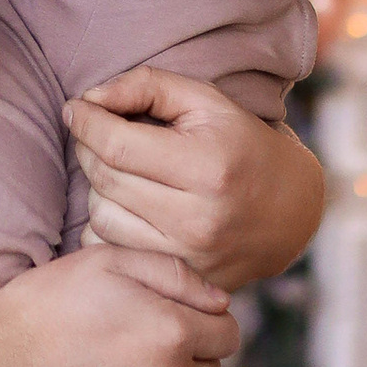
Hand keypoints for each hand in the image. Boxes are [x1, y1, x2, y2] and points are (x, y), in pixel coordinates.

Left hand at [67, 66, 324, 292]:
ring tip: (120, 170)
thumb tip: (88, 100)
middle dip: (89, 149)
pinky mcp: (181, 280)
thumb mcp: (206, 101)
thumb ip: (146, 86)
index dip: (86, 122)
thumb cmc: (241, 143)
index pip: (117, 145)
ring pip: (101, 218)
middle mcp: (198, 219)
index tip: (75, 108)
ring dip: (98, 188)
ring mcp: (189, 257)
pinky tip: (127, 206)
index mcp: (208, 167)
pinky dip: (106, 226)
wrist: (291, 211)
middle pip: (105, 180)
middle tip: (95, 132)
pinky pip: (112, 250)